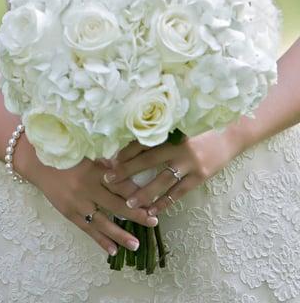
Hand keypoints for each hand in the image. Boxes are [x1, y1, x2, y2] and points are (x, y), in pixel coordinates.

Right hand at [14, 137, 157, 256]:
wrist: (38, 163)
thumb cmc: (67, 155)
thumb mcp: (89, 154)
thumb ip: (107, 163)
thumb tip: (128, 167)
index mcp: (95, 171)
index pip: (121, 184)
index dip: (137, 193)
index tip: (153, 200)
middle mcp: (88, 189)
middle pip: (116, 205)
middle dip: (136, 214)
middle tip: (154, 222)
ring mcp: (78, 204)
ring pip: (103, 222)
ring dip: (120, 234)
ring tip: (136, 245)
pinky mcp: (69, 214)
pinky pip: (87, 229)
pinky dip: (100, 240)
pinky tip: (113, 250)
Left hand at [102, 126, 244, 215]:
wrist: (231, 135)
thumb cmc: (202, 131)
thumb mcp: (182, 128)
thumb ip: (162, 136)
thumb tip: (136, 145)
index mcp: (171, 132)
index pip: (143, 143)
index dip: (125, 152)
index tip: (109, 160)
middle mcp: (179, 147)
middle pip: (148, 161)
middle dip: (126, 171)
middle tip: (108, 180)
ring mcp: (190, 163)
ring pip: (162, 180)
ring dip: (144, 193)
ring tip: (128, 203)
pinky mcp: (200, 175)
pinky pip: (179, 192)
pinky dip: (165, 202)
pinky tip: (153, 210)